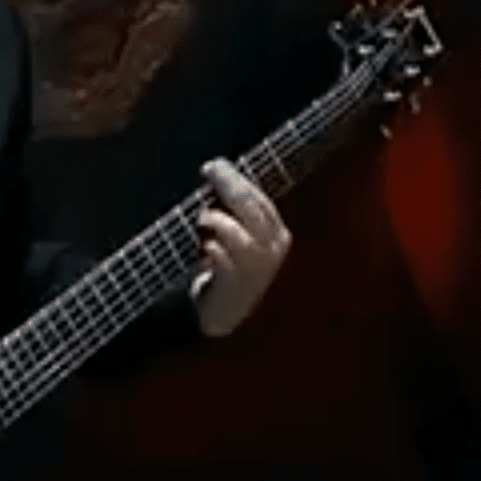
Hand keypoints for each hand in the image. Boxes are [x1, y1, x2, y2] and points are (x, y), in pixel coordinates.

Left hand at [190, 159, 291, 335]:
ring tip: (201, 220)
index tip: (214, 165)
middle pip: (250, 207)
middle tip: (208, 170)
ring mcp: (254, 268)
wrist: (224, 315)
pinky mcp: (235, 284)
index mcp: (278, 236)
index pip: (259, 199)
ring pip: (235, 231)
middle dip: (227, 184)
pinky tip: (202, 251)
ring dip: (214, 220)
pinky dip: (208, 247)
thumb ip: (237, 213)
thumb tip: (217, 174)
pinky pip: (220, 256)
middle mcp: (271, 250)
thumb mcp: (243, 239)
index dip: (236, 179)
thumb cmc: (228, 269)